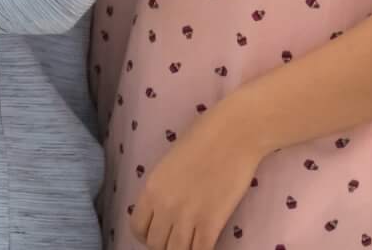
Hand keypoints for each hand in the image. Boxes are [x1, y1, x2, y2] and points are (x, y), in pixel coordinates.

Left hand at [128, 108, 265, 249]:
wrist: (234, 133)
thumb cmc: (205, 138)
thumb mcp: (170, 163)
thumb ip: (163, 188)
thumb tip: (164, 208)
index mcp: (151, 188)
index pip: (137, 228)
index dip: (147, 235)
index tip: (159, 232)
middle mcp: (164, 206)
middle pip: (155, 244)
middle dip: (166, 244)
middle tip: (179, 237)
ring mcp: (187, 217)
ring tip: (192, 242)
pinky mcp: (211, 224)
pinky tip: (207, 242)